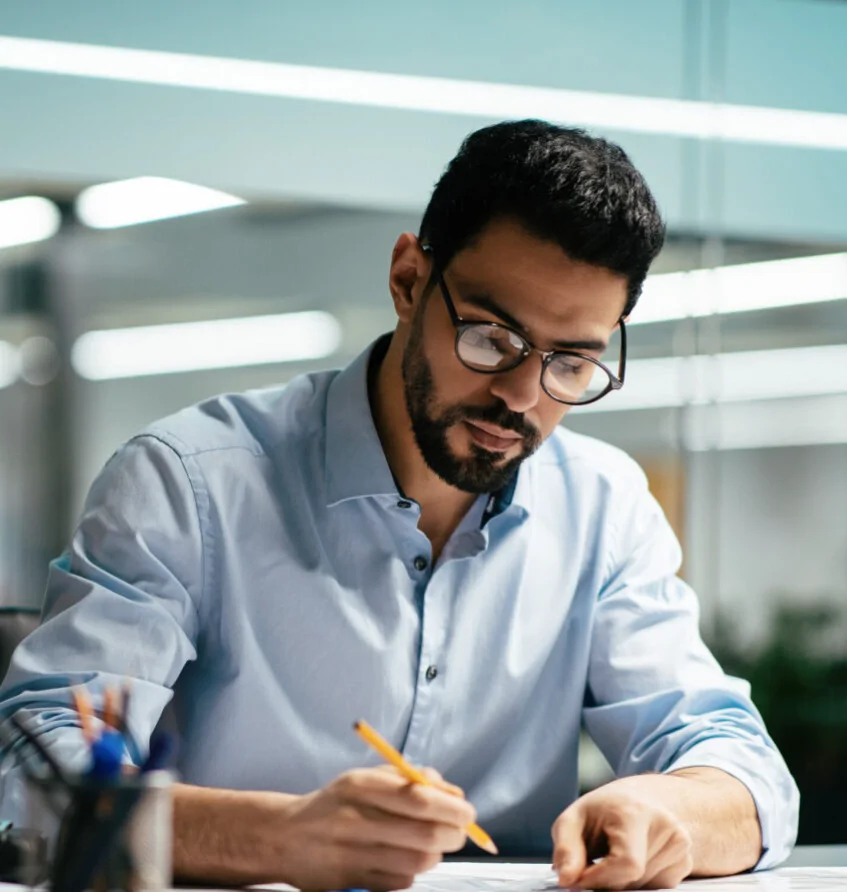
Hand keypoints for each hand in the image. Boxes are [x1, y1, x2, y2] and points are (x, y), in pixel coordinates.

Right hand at [274, 766, 474, 890]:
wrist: (286, 837)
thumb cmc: (338, 802)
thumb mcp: (366, 777)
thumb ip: (409, 778)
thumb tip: (452, 791)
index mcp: (361, 785)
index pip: (419, 798)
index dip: (451, 807)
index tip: (467, 811)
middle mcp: (355, 819)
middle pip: (424, 835)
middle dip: (453, 834)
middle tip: (459, 831)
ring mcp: (353, 854)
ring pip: (417, 862)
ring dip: (436, 854)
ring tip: (432, 844)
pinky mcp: (352, 881)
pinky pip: (400, 882)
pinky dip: (413, 872)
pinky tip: (405, 859)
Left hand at [552, 777, 693, 889]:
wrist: (642, 798)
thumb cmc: (605, 810)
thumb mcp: (574, 819)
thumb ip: (566, 849)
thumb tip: (567, 880)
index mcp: (635, 811)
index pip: (627, 864)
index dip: (599, 879)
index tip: (579, 880)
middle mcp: (665, 826)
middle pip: (633, 880)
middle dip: (608, 880)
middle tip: (596, 861)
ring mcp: (680, 844)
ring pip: (644, 887)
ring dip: (623, 882)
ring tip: (616, 854)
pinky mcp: (686, 861)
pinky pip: (657, 888)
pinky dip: (639, 882)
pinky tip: (635, 858)